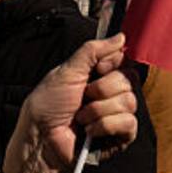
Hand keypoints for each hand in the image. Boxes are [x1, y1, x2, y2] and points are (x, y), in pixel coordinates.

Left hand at [3, 33, 137, 172]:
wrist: (42, 136)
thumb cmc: (48, 104)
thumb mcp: (67, 70)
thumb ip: (92, 51)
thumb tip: (120, 36)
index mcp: (98, 75)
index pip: (123, 60)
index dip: (112, 62)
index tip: (96, 68)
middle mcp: (110, 92)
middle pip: (128, 79)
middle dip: (101, 88)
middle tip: (83, 96)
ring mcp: (117, 114)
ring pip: (129, 101)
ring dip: (98, 109)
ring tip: (81, 117)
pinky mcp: (121, 135)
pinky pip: (128, 122)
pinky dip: (104, 125)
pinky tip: (90, 131)